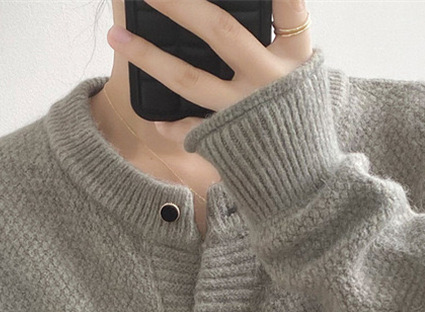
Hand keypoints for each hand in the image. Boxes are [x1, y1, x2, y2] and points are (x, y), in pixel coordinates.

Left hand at [107, 0, 312, 146]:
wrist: (309, 181)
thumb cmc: (301, 119)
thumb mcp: (304, 76)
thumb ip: (282, 41)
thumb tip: (262, 6)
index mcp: (294, 58)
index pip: (288, 7)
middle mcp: (268, 81)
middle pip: (219, 31)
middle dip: (178, 4)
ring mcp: (243, 111)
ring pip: (189, 79)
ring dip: (147, 56)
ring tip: (116, 36)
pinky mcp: (227, 140)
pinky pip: (190, 128)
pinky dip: (172, 124)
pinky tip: (157, 119)